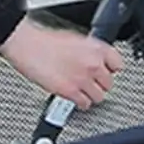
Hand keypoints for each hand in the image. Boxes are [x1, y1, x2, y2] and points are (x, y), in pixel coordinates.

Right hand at [0, 18, 124, 109]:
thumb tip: (94, 60)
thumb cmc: (43, 40)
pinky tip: (75, 97)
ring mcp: (83, 79)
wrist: (26, 44)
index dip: (110, 69)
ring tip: (82, 91)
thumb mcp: (74, 39)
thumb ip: (88, 51)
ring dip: (90, 95)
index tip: (105, 72)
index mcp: (95, 47)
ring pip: (99, 97)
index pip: (118, 64)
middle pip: (109, 83)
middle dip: (99, 84)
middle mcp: (93, 63)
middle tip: (90, 82)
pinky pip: (85, 104)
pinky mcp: (70, 91)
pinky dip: (80, 103)